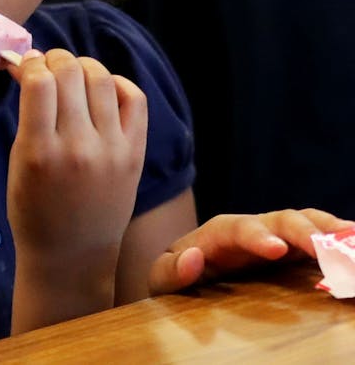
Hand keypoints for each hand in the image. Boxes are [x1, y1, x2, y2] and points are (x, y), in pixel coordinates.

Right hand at [6, 49, 147, 281]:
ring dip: (82, 66)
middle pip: (70, 72)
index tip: (23, 65)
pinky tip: (101, 89)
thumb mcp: (17, 161)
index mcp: (40, 152)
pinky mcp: (135, 154)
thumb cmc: (33, 208)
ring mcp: (112, 150)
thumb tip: (28, 66)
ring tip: (71, 75)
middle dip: (53, 59)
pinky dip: (116, 84)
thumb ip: (26, 114)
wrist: (73, 253)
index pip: (39, 82)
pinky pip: (133, 99)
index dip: (29, 63)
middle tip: (45, 67)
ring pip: (101, 79)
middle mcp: (79, 148)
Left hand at [149, 209, 354, 294]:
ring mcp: (278, 236)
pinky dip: (341, 240)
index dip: (258, 236)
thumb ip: (171, 270)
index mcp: (219, 232)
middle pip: (282, 219)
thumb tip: (193, 258)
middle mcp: (253, 228)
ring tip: (354, 239)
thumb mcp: (162, 277)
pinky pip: (322, 241)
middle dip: (306, 231)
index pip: (238, 227)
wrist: (188, 270)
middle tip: (330, 248)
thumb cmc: (177, 274)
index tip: (277, 250)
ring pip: (308, 223)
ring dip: (332, 230)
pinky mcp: (296, 250)